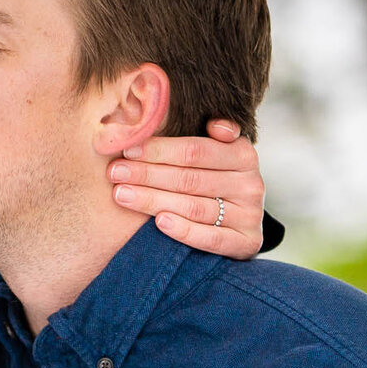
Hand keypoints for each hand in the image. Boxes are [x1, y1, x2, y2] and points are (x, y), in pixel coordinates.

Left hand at [110, 118, 267, 258]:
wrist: (240, 226)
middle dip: (148, 174)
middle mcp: (251, 183)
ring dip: (153, 200)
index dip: (159, 150)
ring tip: (122, 195)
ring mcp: (250, 215)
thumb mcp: (214, 155)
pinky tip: (159, 222)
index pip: (195, 150)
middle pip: (190, 178)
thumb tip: (210, 124)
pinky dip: (184, 230)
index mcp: (243, 154)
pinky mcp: (248, 243)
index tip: (127, 150)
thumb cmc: (214, 182)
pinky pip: (211, 238)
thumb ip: (201, 139)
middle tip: (115, 173)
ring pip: (195, 207)